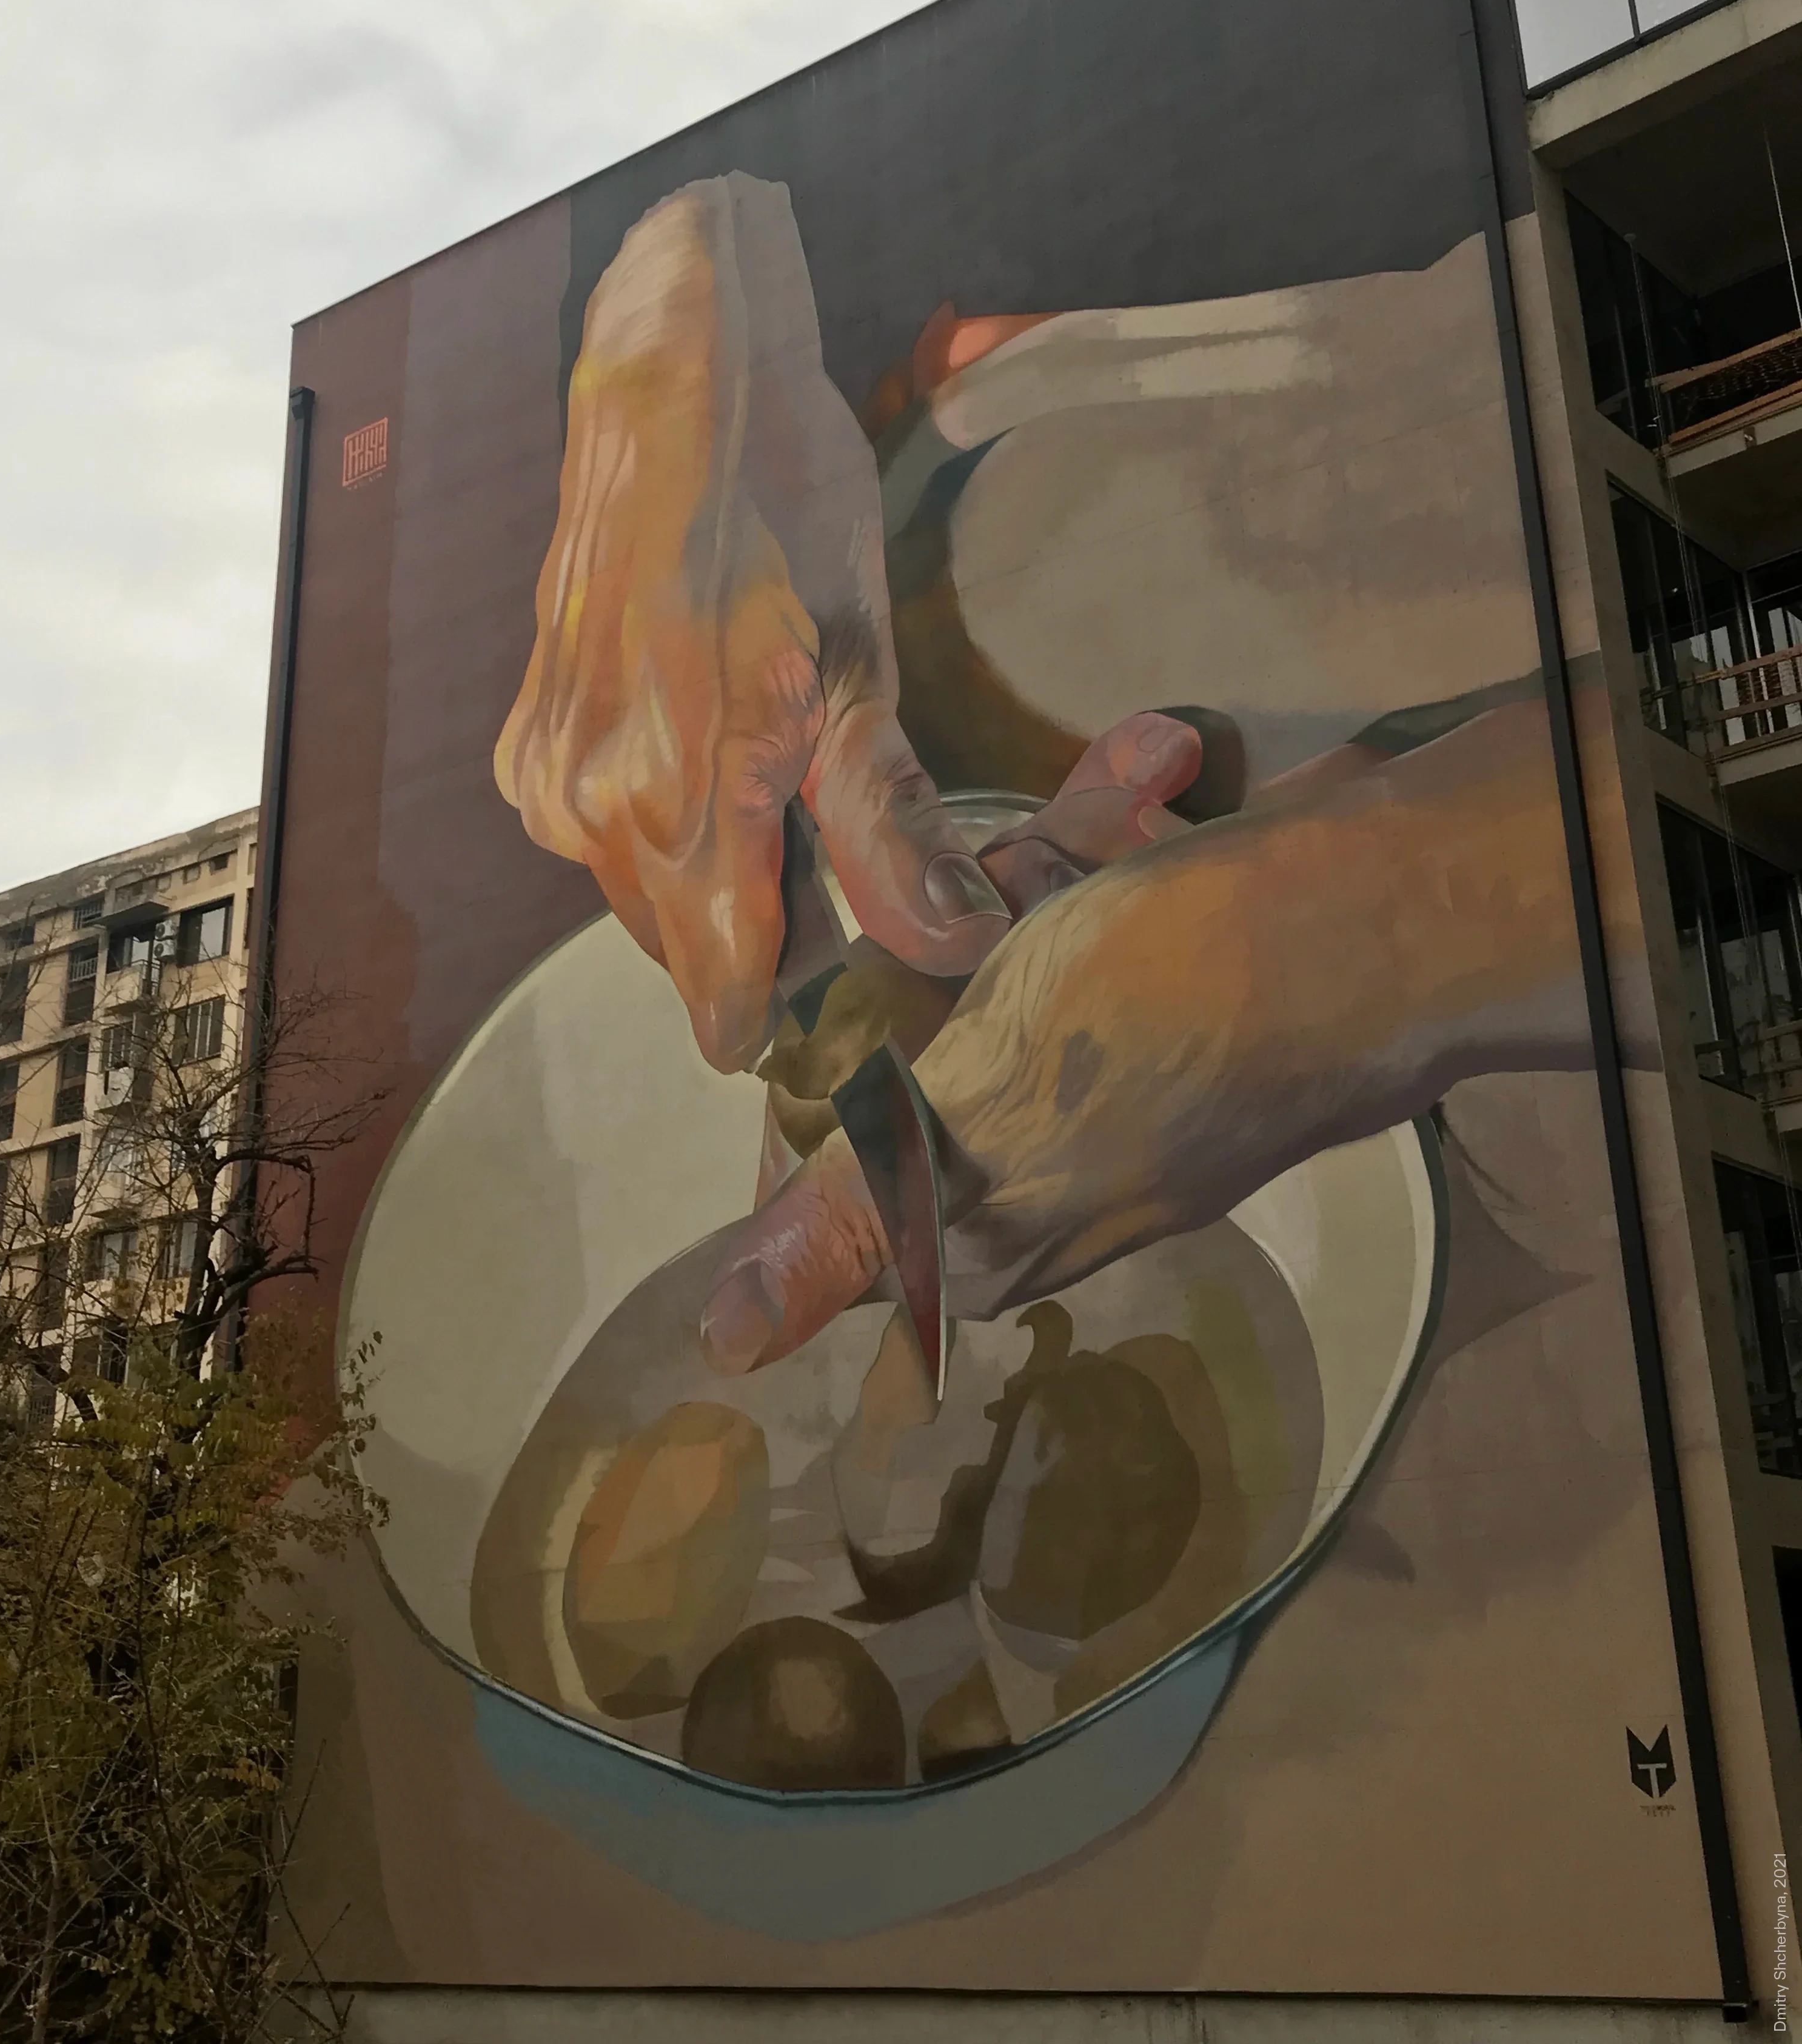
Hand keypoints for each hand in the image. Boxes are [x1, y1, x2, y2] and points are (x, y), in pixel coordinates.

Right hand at [494, 176, 1009, 1070]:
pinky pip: (600, 838)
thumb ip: (887, 828)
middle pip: (687, 946)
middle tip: (844, 877)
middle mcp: (587, 809)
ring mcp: (544, 776)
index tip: (847, 1013)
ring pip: (643, 895)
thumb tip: (949, 945)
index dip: (793, 1013)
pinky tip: (714, 765)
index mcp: (677, 802)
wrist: (673, 392)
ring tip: (785, 806)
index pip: (726, 988)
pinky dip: (661, 832)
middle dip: (762, 944)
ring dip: (712, 887)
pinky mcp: (525, 744)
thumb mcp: (862, 669)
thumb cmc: (783, 511)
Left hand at [702, 696, 1587, 1369]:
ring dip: (1046, 859)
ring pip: (1014, 951)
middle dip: (936, 931)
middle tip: (971, 865)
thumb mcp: (981, 1113)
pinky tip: (1159, 764)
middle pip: (925, 1042)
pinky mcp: (1180, 978)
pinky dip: (1115, 829)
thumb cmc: (1166, 1011)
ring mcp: (1121, 1064)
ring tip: (1126, 787)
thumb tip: (722, 1344)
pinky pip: (1099, 897)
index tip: (823, 967)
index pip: (848, 1170)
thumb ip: (854, 1214)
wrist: (1387, 922)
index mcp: (988, 1223)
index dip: (819, 1069)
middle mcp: (1052, 1158)